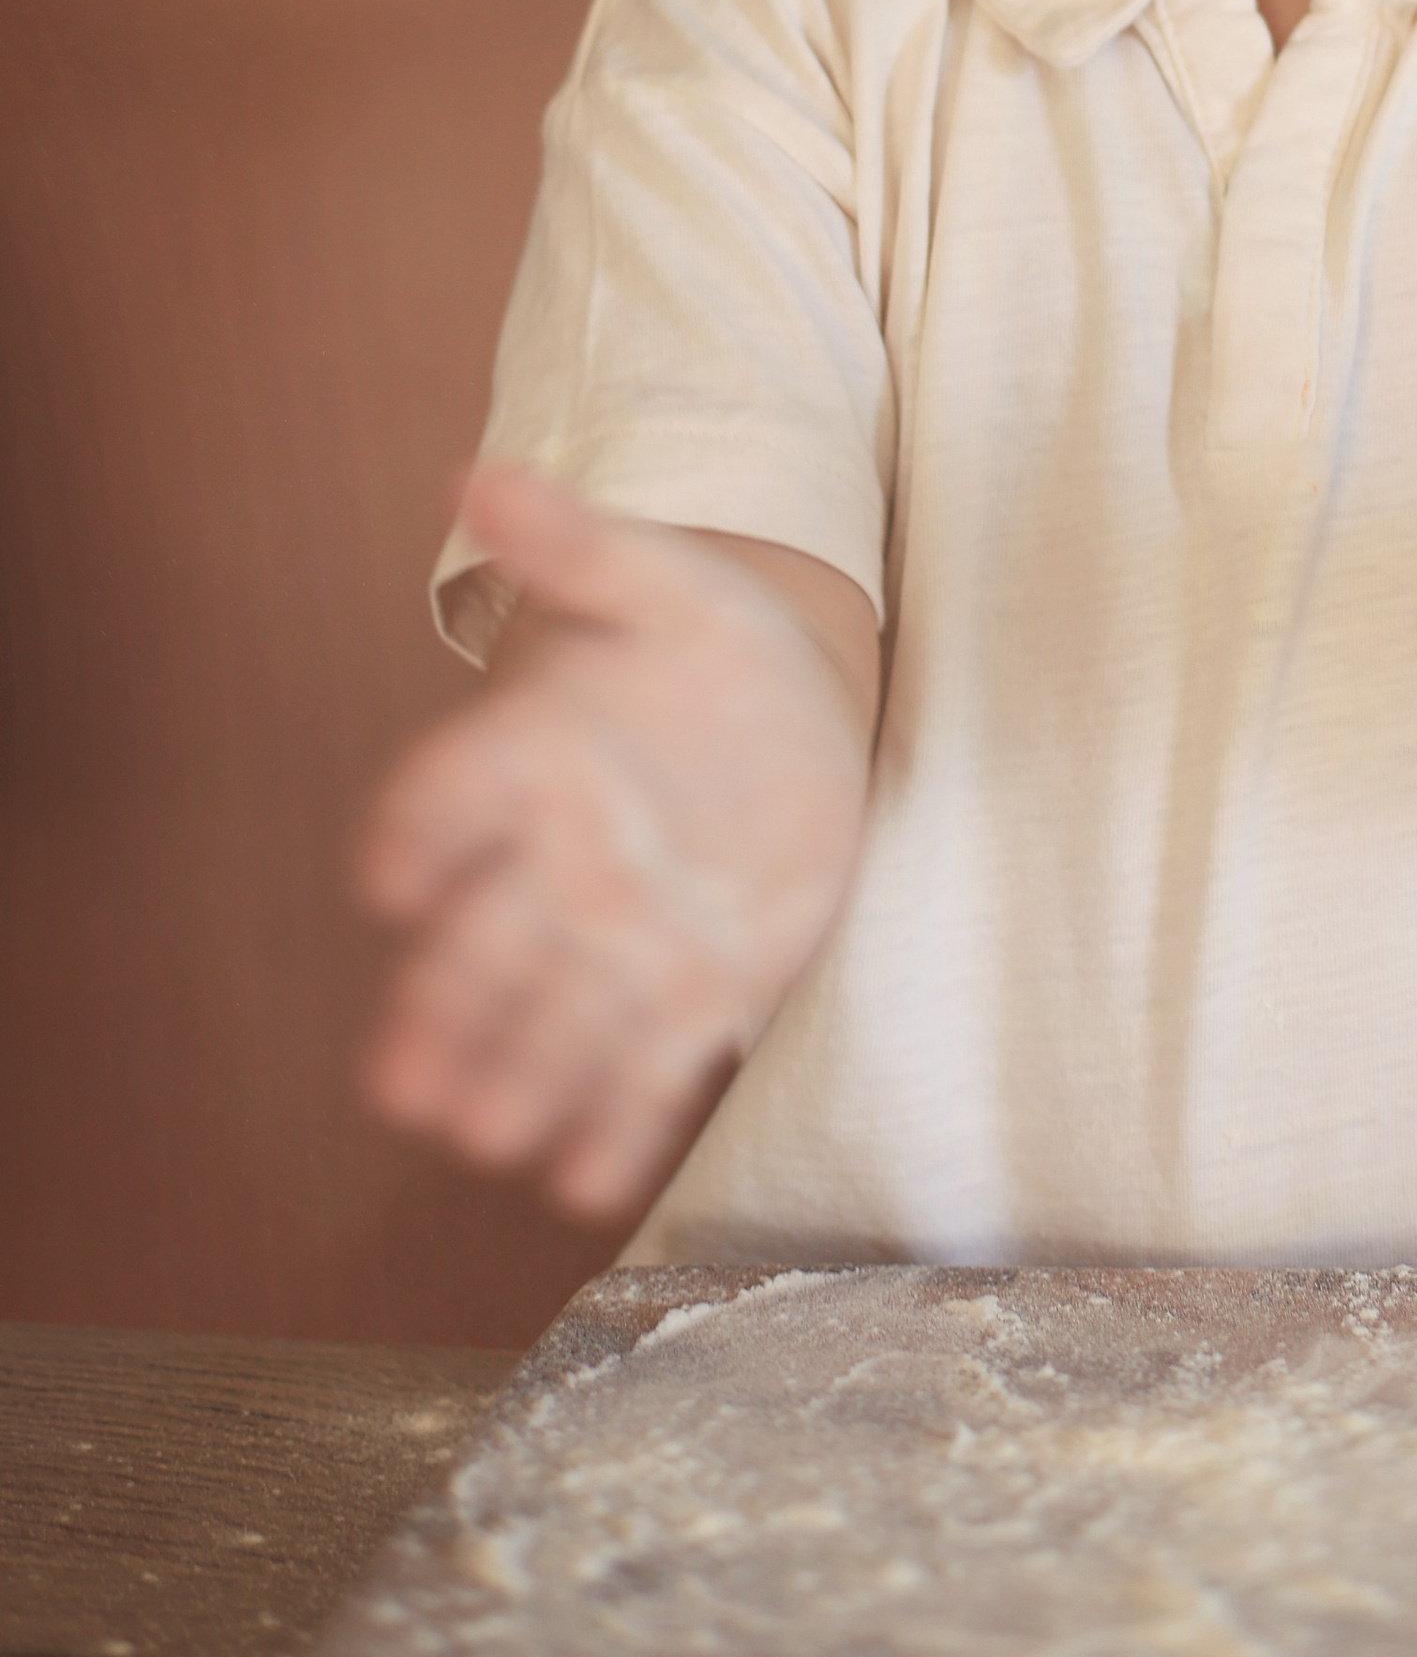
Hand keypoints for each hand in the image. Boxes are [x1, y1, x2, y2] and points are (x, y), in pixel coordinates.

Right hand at [358, 467, 873, 1220]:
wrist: (788, 716)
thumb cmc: (704, 647)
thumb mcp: (658, 579)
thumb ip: (576, 544)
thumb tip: (479, 474)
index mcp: (528, 760)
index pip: (447, 797)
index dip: (415, 833)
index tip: (387, 878)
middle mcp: (555, 865)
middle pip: (480, 947)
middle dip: (442, 1013)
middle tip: (403, 1080)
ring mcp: (621, 940)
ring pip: (554, 1023)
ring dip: (516, 1083)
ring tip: (481, 1136)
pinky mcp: (698, 995)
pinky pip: (654, 1070)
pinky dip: (622, 1127)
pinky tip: (591, 1182)